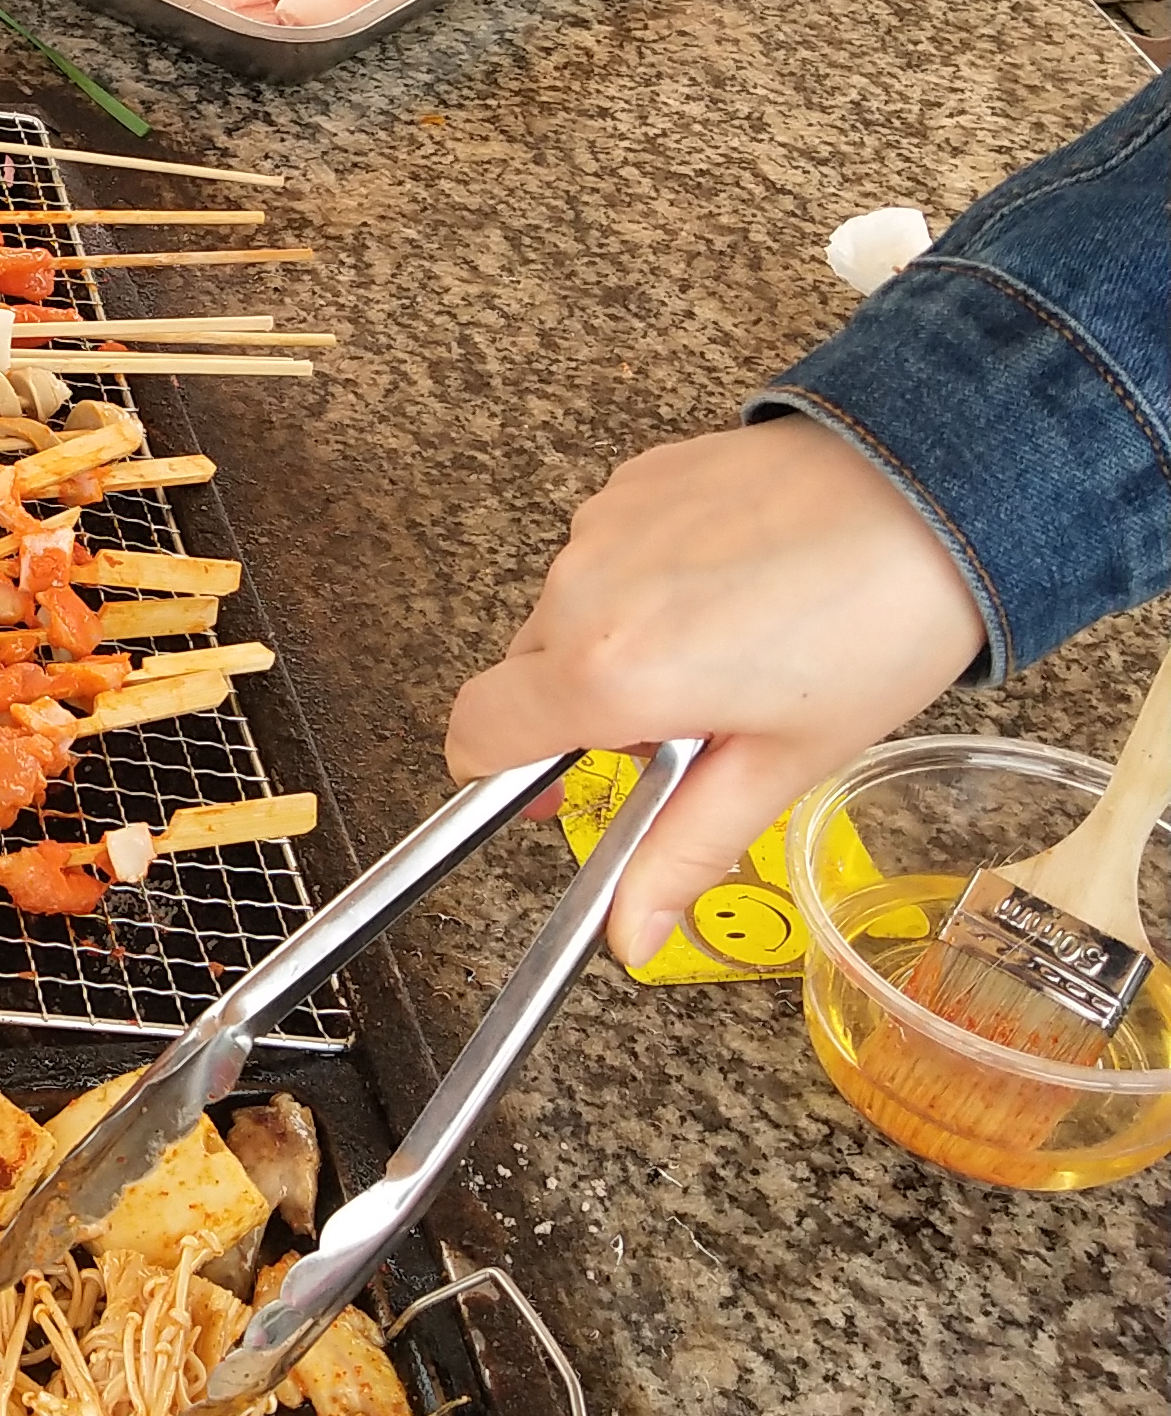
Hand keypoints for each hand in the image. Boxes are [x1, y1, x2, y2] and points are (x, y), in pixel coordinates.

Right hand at [443, 418, 984, 968]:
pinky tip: (733, 582)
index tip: (547, 787)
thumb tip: (631, 936)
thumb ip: (683, 849)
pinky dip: (646, 579)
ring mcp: (602, 524)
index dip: (496, 773)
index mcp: (607, 673)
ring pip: (570, 611)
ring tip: (730, 644)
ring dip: (617, 641)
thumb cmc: (876, 627)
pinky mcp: (635, 479)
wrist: (938, 490)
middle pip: (527, 674)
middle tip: (687, 725)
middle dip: (583, 710)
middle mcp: (581, 589)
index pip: (476, 731)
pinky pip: (608, 551)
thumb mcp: (782, 764)